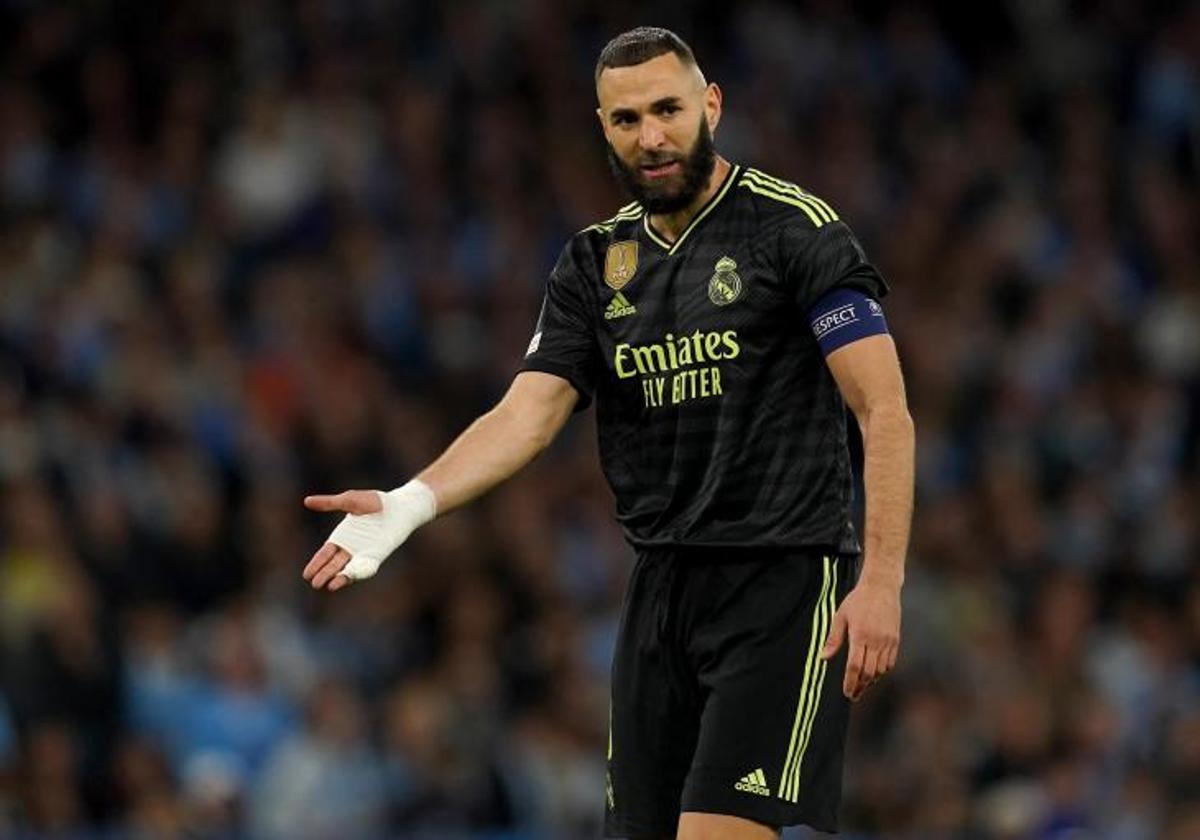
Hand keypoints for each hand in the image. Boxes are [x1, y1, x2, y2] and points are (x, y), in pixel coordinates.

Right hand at [301, 481, 436, 591]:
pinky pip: (365, 568)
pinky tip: (347, 578)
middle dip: (324, 574)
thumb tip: (307, 500)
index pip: (325, 554)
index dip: (316, 564)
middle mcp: (351, 547)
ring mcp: (364, 552)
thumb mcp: (349, 501)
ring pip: (347, 569)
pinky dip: (357, 574)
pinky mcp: (376, 555)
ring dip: (339, 578)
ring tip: (329, 586)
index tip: (306, 575)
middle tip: (314, 584)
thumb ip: (329, 503)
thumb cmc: (376, 502)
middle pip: (334, 565)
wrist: (399, 505)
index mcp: (342, 536)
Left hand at [819, 579, 900, 700]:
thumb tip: (823, 658)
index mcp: (860, 635)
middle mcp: (876, 640)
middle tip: (853, 695)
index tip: (847, 692)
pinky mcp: (896, 640)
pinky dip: (882, 671)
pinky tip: (874, 673)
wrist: (882, 587)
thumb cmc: (857, 601)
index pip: (855, 666)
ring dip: (871, 680)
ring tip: (862, 685)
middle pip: (869, 672)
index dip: (851, 682)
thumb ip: (833, 639)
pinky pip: (890, 663)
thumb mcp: (840, 616)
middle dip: (860, 686)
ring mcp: (888, 641)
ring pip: (881, 670)